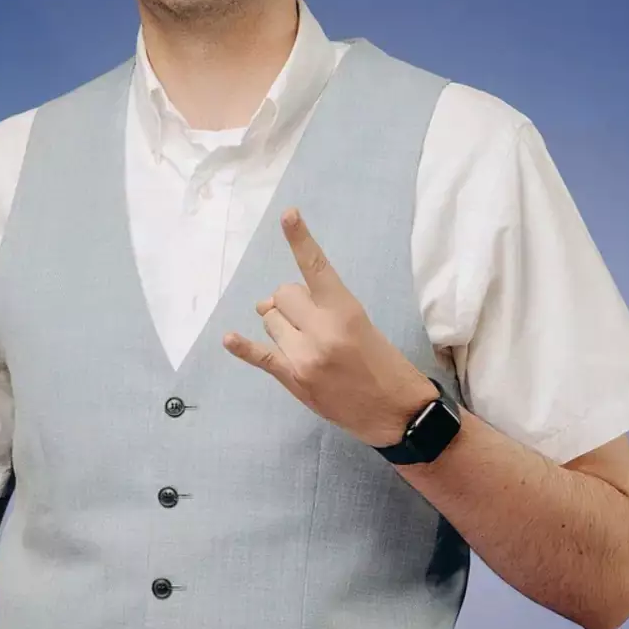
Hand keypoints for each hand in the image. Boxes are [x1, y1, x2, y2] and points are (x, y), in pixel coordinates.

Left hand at [223, 207, 439, 447]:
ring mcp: (304, 357)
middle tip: (311, 319)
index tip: (288, 214)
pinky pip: (260, 356)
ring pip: (270, 320)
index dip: (301, 238)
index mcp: (345, 311)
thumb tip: (272, 304)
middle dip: (292, 301)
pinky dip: (243, 347)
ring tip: (304, 341)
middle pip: (283, 295)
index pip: (316, 267)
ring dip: (281, 324)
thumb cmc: (387, 366)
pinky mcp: (293, 380)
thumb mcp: (364, 325)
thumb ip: (322, 309)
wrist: (398, 414)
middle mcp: (321, 330)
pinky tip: (229, 339)